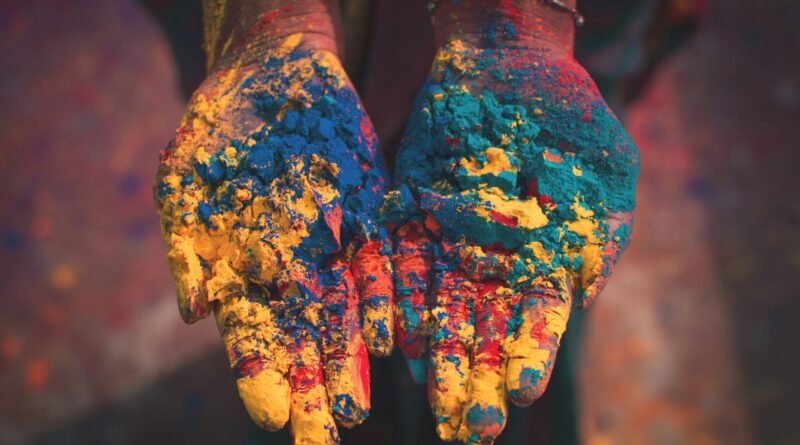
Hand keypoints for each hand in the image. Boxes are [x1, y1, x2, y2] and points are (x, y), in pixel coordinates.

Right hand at [154, 35, 392, 443]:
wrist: (273, 75)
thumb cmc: (216, 129)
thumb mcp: (184, 180)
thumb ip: (187, 248)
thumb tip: (193, 312)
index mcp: (241, 272)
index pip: (252, 339)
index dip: (261, 378)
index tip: (274, 417)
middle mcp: (290, 272)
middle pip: (302, 344)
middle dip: (311, 393)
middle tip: (321, 440)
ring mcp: (332, 249)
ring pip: (343, 317)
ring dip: (349, 363)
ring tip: (354, 409)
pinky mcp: (369, 219)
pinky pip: (379, 268)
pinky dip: (382, 302)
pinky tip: (388, 339)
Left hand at [384, 38, 638, 442]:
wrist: (509, 65)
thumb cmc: (570, 117)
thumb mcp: (606, 171)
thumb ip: (601, 234)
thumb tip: (587, 294)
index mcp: (544, 263)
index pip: (536, 322)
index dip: (529, 356)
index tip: (519, 395)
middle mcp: (493, 264)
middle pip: (483, 331)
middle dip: (476, 379)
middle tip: (469, 430)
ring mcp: (448, 243)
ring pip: (437, 308)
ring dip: (434, 356)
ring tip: (429, 401)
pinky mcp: (410, 218)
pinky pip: (400, 266)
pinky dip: (396, 300)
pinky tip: (394, 337)